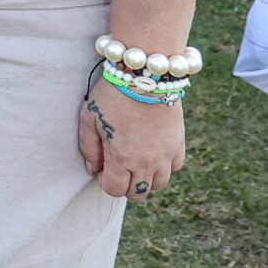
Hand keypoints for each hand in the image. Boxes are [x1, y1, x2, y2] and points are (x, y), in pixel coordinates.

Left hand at [78, 70, 187, 199]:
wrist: (145, 74)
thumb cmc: (113, 94)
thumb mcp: (88, 118)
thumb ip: (88, 148)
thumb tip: (94, 169)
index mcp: (122, 158)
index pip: (114, 189)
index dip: (105, 182)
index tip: (102, 168)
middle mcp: (147, 161)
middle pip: (138, 192)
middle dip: (125, 184)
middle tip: (118, 166)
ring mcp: (166, 154)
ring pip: (159, 184)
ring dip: (145, 177)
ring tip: (135, 159)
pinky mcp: (179, 143)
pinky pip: (175, 168)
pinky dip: (164, 166)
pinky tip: (153, 151)